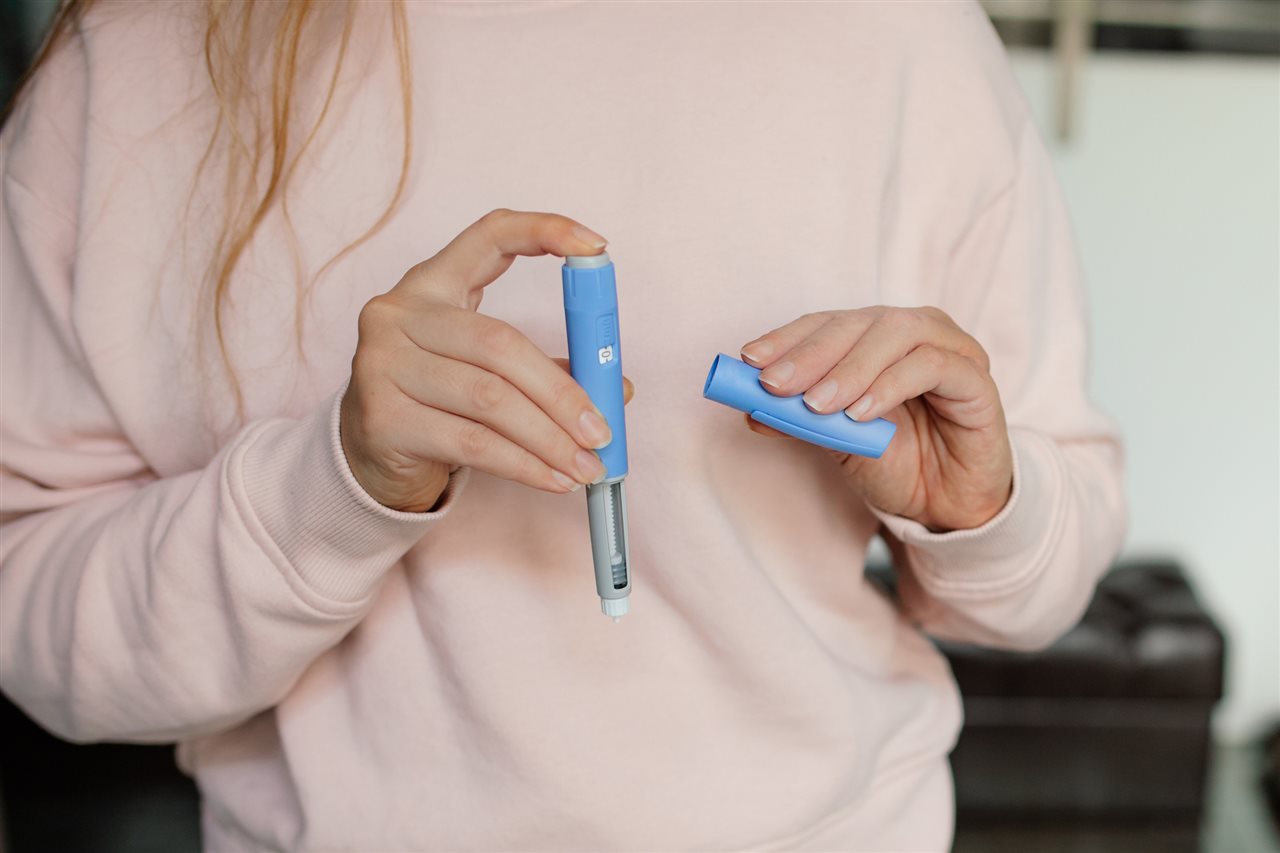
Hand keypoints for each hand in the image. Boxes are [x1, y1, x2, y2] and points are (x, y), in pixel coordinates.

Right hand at [340, 209, 633, 512]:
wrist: (365, 455)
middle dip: (562, 394)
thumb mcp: (486, 371)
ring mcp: (382, 364)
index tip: (595, 247)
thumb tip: (615, 389)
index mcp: (432, 284)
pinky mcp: (381, 417)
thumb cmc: (436, 402)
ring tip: (587, 466)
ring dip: (549, 439)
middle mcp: (398, 314)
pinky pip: (472, 442)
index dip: (543, 230)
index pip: (489, 236)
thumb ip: (546, 370)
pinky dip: (523, 465)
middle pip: (500, 344)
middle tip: (602, 432)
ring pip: (490, 399)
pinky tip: (554, 480)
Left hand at [740, 307, 1011, 531]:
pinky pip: (933, 366)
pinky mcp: (978, 381)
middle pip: (859, 323)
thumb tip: (751, 409)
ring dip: (850, 368)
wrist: (947, 508)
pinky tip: (861, 414)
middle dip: (812, 353)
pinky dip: (890, 385)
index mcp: (879, 337)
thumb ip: (801, 421)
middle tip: (775, 383)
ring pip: (897, 333)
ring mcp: (952, 351)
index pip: (828, 323)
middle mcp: (917, 332)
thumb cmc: (897, 464)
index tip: (751, 360)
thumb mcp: (838, 443)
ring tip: (817, 405)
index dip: (788, 338)